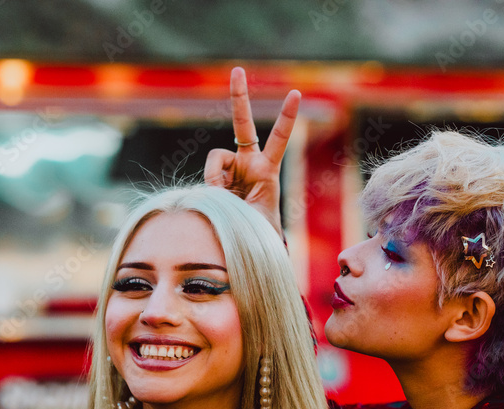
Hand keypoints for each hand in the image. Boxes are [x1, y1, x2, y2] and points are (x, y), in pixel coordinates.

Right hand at [205, 67, 299, 235]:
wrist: (242, 242)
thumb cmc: (257, 234)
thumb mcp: (257, 221)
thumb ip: (238, 205)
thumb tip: (213, 193)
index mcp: (266, 170)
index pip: (278, 138)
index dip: (285, 117)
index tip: (296, 93)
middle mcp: (246, 163)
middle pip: (241, 124)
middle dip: (239, 97)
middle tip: (237, 70)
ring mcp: (228, 169)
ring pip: (215, 160)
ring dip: (217, 181)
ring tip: (228, 203)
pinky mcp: (213, 179)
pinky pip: (207, 177)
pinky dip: (210, 189)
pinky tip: (217, 202)